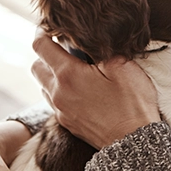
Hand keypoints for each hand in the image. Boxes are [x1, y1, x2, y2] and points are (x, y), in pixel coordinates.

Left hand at [31, 29, 160, 148]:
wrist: (134, 142)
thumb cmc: (131, 102)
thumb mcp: (122, 66)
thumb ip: (101, 49)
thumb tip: (89, 40)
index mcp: (68, 74)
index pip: (40, 47)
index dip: (42, 33)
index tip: (50, 28)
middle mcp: (57, 93)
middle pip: (35, 67)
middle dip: (45, 55)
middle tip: (63, 48)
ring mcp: (60, 110)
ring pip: (43, 86)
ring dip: (51, 75)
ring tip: (73, 69)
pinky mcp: (67, 123)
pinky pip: (53, 101)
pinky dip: (59, 91)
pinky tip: (79, 89)